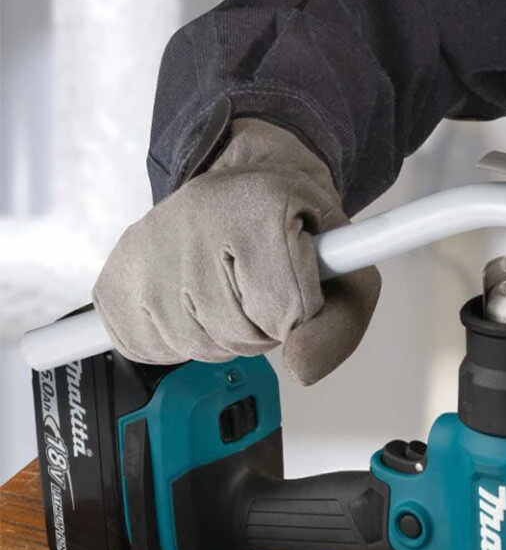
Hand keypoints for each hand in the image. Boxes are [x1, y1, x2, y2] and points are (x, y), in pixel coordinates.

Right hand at [93, 118, 379, 384]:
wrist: (241, 181)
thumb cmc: (294, 224)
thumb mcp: (344, 267)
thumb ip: (339, 322)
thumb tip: (301, 368)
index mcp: (259, 206)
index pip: (288, 310)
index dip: (299, 312)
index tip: (297, 282)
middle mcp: (194, 219)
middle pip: (241, 334)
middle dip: (261, 327)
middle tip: (260, 286)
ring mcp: (147, 249)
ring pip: (197, 346)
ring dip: (221, 336)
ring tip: (227, 290)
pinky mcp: (116, 278)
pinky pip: (153, 349)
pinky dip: (179, 341)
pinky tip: (191, 303)